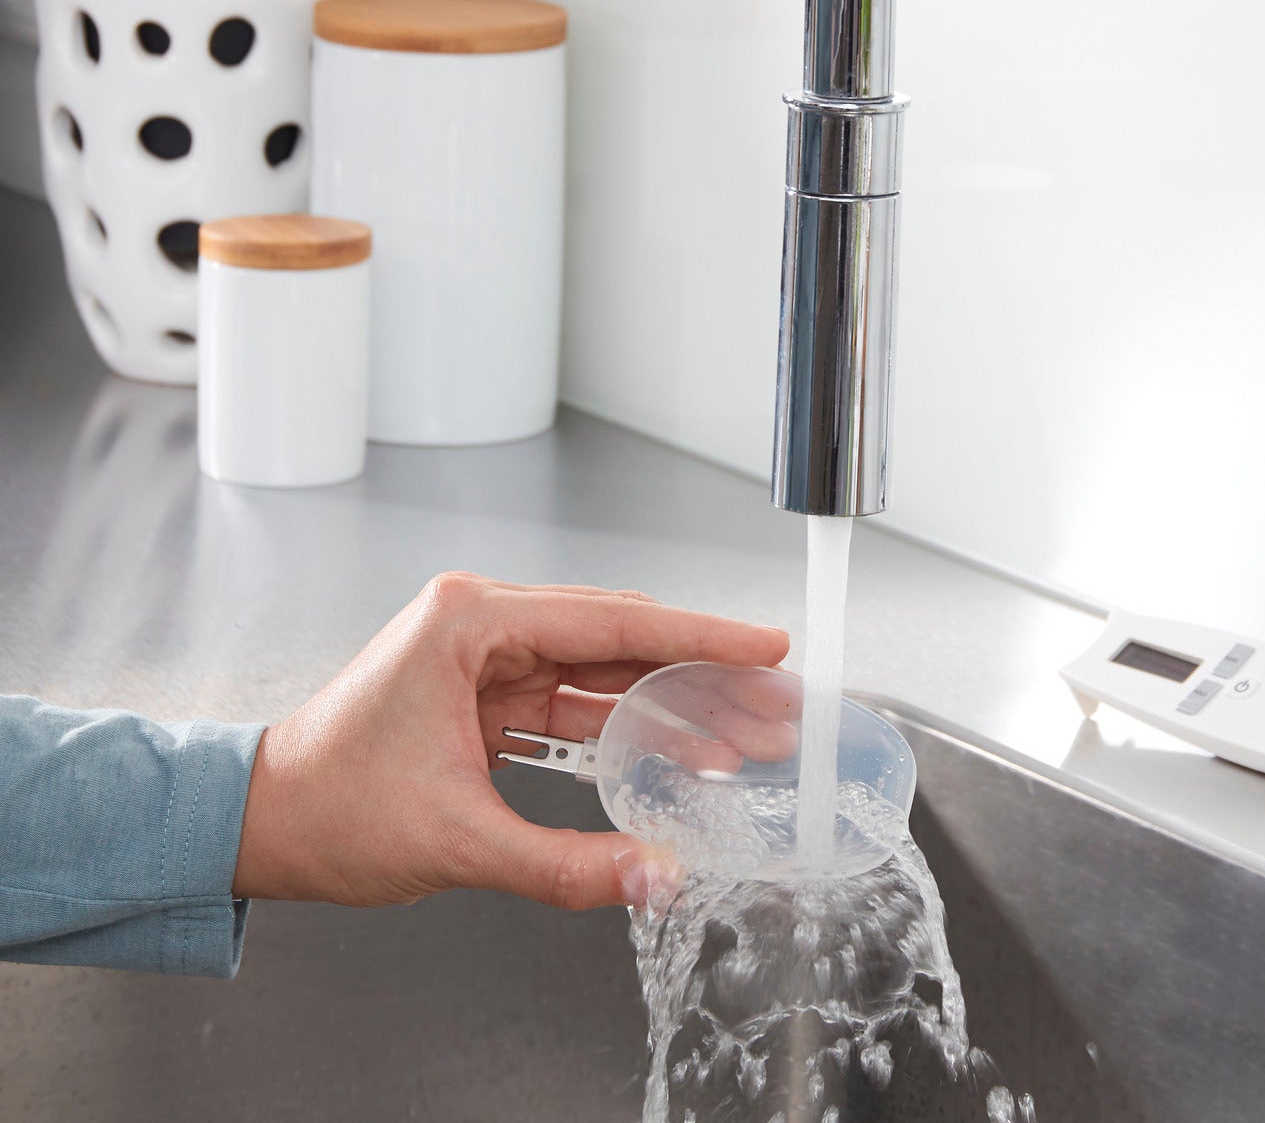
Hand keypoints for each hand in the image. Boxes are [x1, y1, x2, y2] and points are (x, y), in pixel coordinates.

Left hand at [231, 572, 790, 909]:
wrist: (257, 826)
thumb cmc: (327, 812)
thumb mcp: (456, 841)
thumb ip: (564, 864)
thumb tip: (656, 876)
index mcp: (469, 622)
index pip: (611, 622)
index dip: (699, 636)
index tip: (763, 645)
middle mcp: (481, 621)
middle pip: (622, 639)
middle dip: (703, 674)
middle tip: (774, 700)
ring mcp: (486, 654)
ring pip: (607, 670)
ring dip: (674, 703)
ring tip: (746, 733)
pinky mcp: (488, 691)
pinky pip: (579, 701)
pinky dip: (631, 727)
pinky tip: (683, 751)